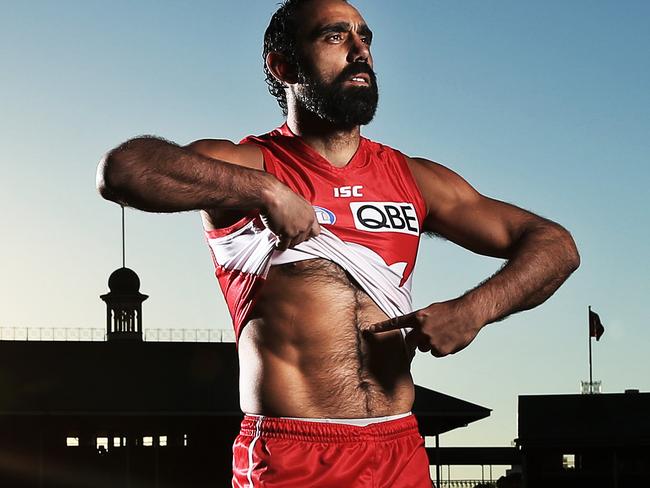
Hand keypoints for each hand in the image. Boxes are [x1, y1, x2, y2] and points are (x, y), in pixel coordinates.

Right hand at [261, 178, 320, 250]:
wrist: (271, 195)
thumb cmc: (280, 195)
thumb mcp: (298, 202)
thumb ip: (301, 214)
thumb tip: (298, 220)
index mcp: (310, 214)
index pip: (315, 231)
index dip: (307, 234)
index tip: (301, 234)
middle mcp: (307, 222)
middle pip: (303, 239)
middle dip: (295, 237)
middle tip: (287, 234)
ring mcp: (298, 229)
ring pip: (294, 243)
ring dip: (287, 241)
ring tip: (281, 236)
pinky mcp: (288, 234)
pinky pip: (284, 245)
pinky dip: (279, 245)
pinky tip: (276, 241)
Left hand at [363, 299, 482, 356]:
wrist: (469, 313)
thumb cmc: (451, 310)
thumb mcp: (432, 311)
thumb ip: (420, 320)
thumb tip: (414, 330)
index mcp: (418, 317)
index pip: (396, 323)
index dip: (382, 327)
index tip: (370, 329)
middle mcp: (422, 330)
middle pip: (412, 341)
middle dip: (417, 340)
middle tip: (430, 333)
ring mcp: (430, 341)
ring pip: (425, 348)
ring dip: (431, 344)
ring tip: (444, 334)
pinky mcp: (440, 350)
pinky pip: (436, 353)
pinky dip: (442, 349)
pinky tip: (450, 339)